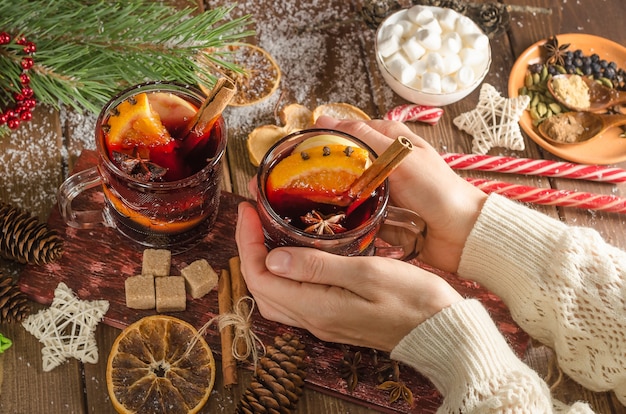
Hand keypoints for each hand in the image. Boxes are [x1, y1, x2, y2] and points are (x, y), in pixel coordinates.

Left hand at [235, 201, 462, 350]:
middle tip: (252, 216)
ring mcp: (323, 323)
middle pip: (260, 288)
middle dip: (249, 249)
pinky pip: (292, 299)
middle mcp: (314, 320)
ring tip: (264, 232)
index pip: (260, 277)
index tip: (248, 210)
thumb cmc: (413, 299)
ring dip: (262, 264)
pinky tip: (290, 256)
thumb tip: (273, 258)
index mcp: (317, 308)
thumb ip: (318, 267)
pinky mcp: (333, 319)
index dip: (247, 242)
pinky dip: (281, 276)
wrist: (441, 330)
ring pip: (274, 296)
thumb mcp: (367, 274)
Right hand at [314, 116, 487, 272]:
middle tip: (302, 181)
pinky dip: (347, 217)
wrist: (460, 233)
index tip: (300, 150)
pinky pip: (356, 214)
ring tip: (311, 204)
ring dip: (334, 197)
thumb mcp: (397, 155)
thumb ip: (362, 138)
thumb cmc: (435, 189)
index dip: (325, 139)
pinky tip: (331, 222)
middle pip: (345, 163)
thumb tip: (324, 118)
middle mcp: (385, 163)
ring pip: (347, 189)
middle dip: (326, 171)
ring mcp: (382, 190)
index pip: (349, 132)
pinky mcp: (382, 215)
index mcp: (390, 139)